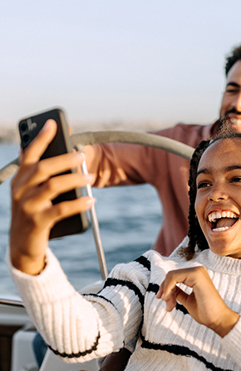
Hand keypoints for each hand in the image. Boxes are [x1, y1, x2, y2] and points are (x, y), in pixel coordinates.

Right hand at [9, 119, 94, 274]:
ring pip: (53, 187)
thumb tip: (43, 153)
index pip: (30, 155)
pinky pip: (61, 210)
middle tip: (82, 155)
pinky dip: (78, 203)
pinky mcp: (38, 222)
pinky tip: (91, 200)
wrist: (22, 246)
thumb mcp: (30, 193)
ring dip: (74, 179)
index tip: (53, 123)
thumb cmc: (32, 214)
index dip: (41, 138)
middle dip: (64, 159)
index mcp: (20, 180)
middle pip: (43, 168)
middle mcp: (20, 191)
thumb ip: (36, 175)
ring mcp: (27, 207)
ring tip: (90, 177)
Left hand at [157, 266, 238, 336]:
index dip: (165, 288)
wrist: (219, 319)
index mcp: (196, 275)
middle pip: (171, 275)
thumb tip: (166, 289)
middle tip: (168, 306)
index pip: (174, 276)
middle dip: (165, 291)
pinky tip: (170, 300)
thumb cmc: (206, 312)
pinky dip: (168, 289)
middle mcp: (197, 270)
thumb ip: (178, 292)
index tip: (166, 302)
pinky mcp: (196, 275)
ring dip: (166, 291)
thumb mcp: (187, 300)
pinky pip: (174, 277)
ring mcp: (197, 271)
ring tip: (170, 306)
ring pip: (171, 276)